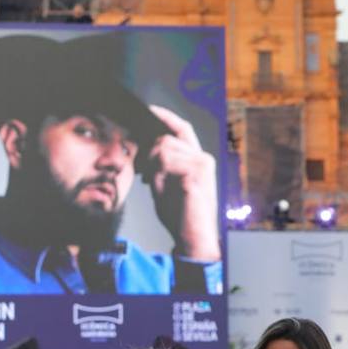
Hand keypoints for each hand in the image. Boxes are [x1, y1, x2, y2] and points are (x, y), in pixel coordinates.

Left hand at [145, 105, 219, 262]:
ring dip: (152, 169)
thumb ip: (161, 165)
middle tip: (148, 176)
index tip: (150, 110)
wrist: (195, 238)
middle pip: (166, 139)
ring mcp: (200, 166)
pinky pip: (165, 163)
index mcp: (199, 159)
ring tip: (158, 187)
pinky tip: (160, 190)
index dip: (166, 117)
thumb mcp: (168, 184)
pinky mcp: (194, 175)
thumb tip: (144, 149)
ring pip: (162, 149)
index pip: (182, 128)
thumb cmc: (182, 214)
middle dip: (149, 155)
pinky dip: (157, 177)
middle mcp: (203, 159)